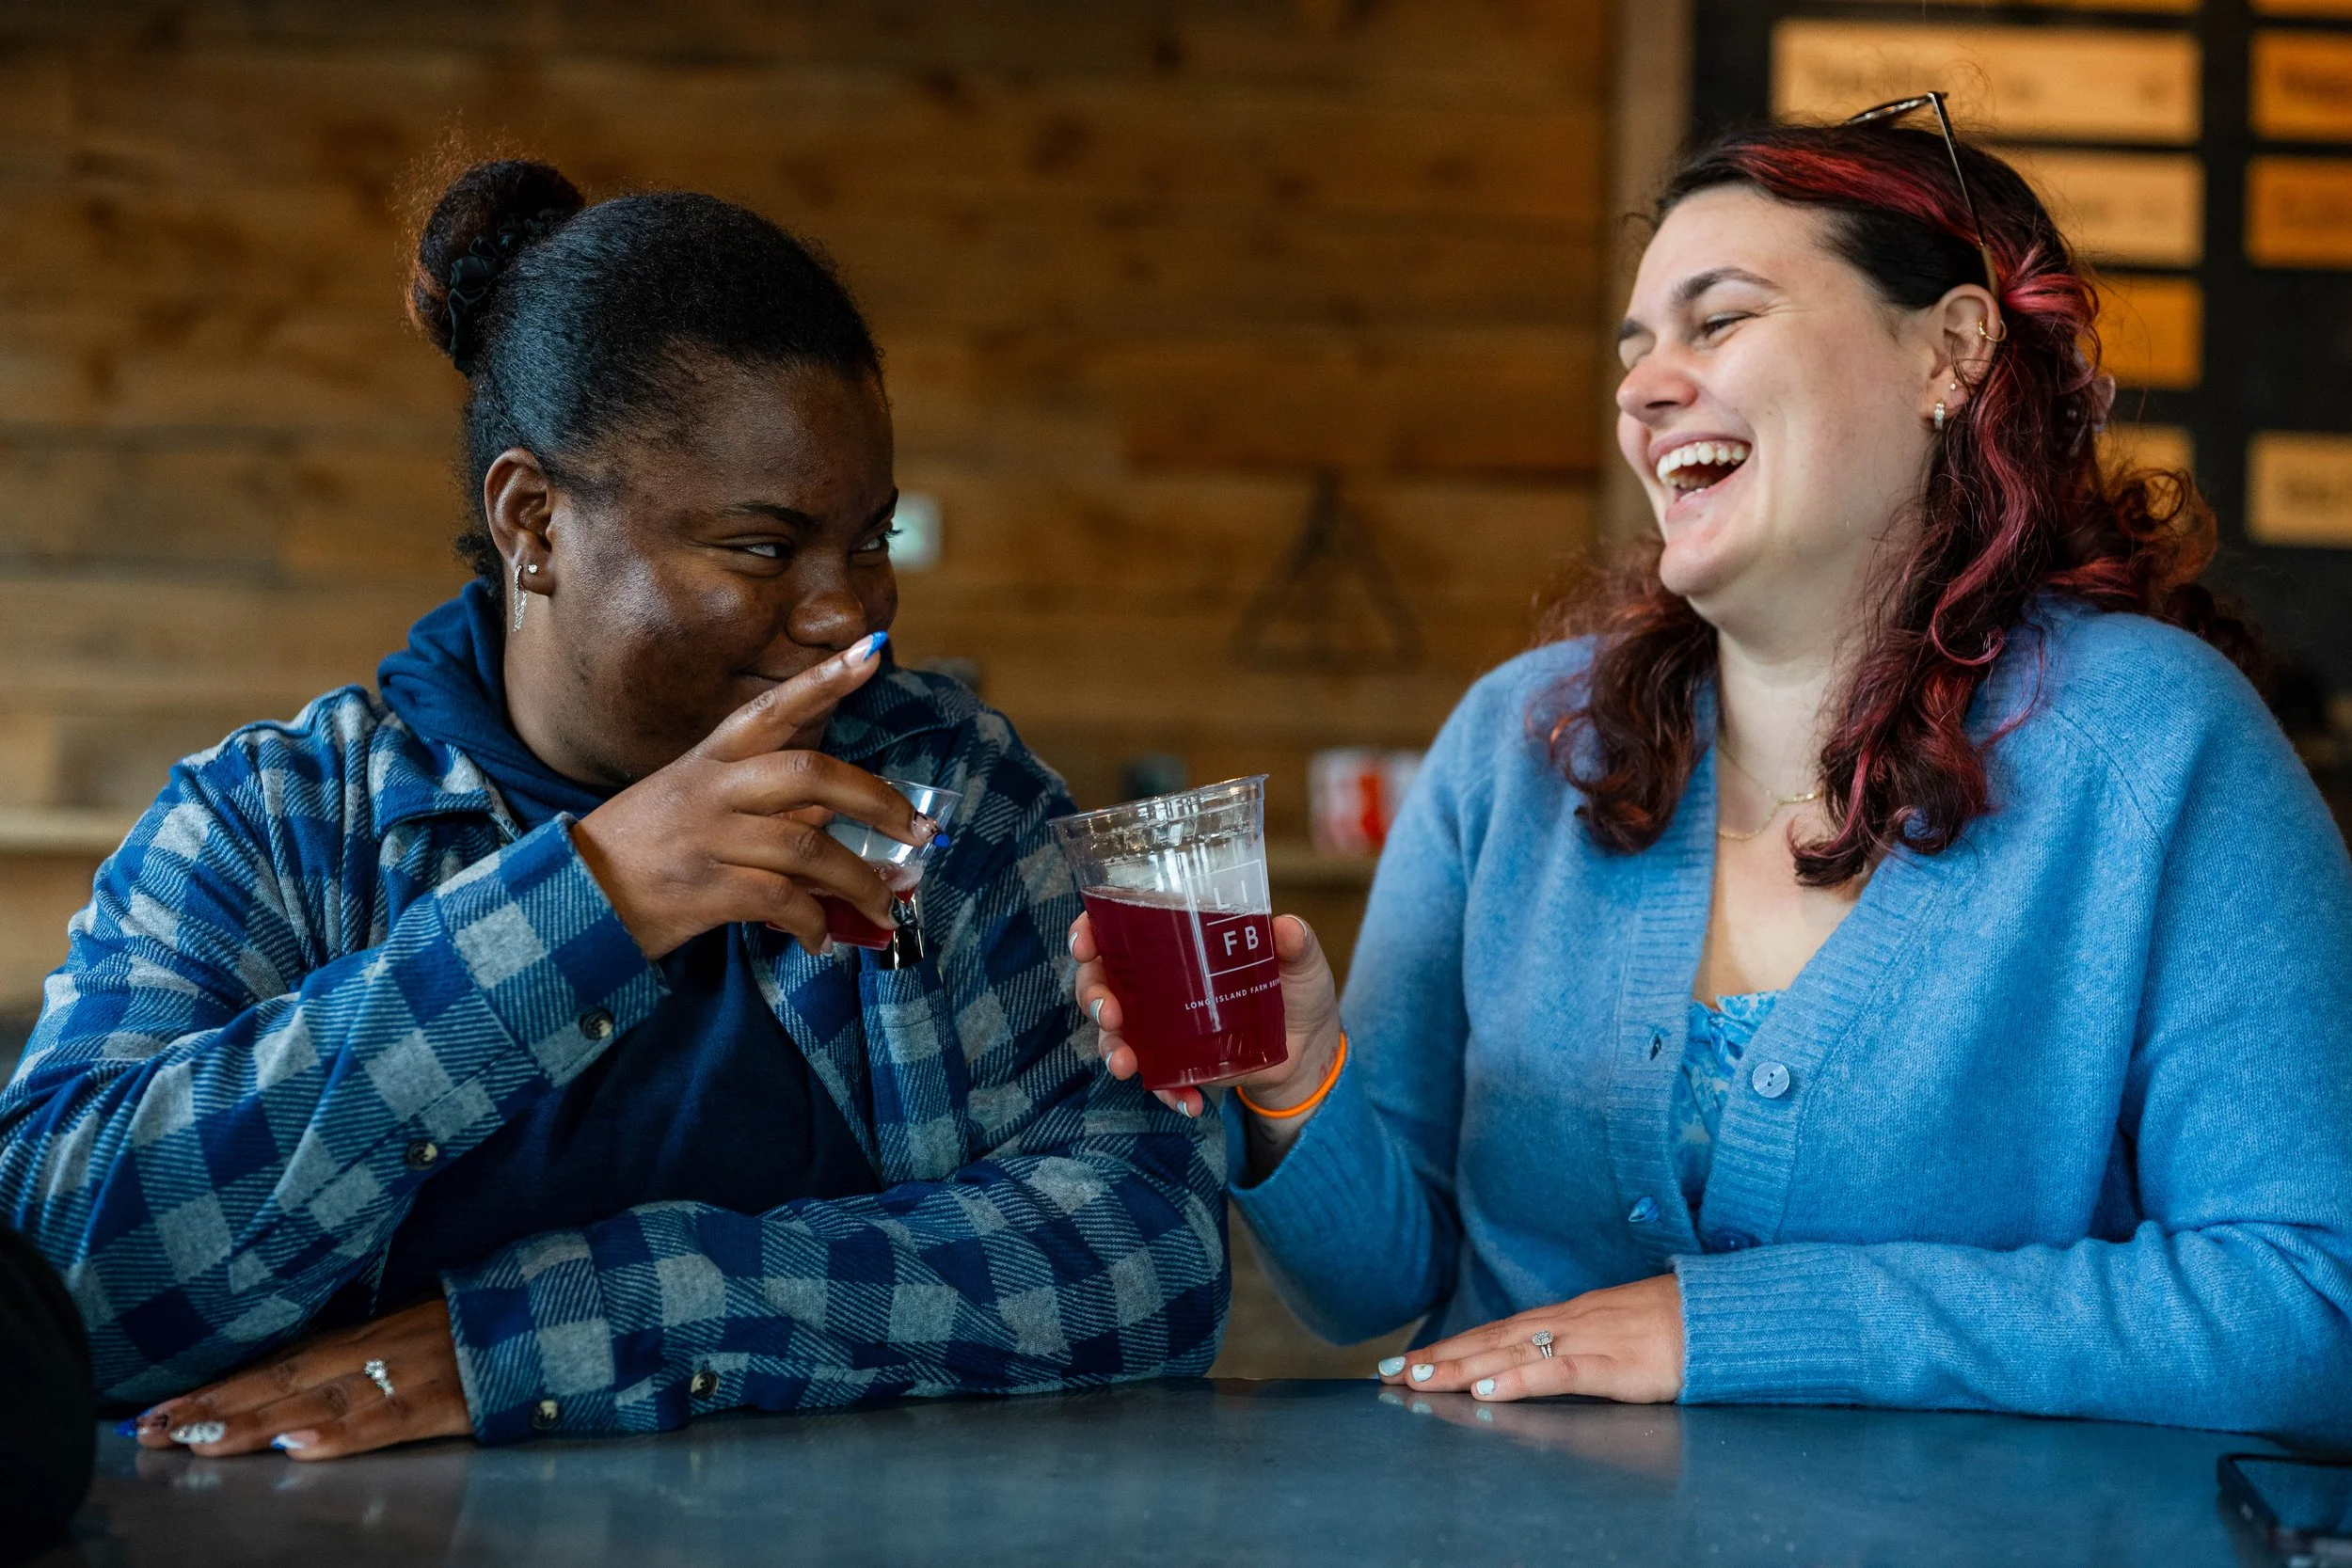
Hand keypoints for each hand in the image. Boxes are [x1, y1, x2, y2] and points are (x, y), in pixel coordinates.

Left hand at [128, 1298, 469, 1459]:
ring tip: (201, 1443)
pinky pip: (386, 1419)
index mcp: (363, 1336)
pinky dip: (342, 1434)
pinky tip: (300, 1448)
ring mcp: (406, 1374)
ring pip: (319, 1401)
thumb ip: (351, 1354)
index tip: (156, 1412)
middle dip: (214, 1408)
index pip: (273, 1364)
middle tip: (153, 1434)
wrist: (548, 1314)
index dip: (216, 1388)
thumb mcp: (402, 1331)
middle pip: (281, 1381)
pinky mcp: (443, 1400)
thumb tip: (284, 1386)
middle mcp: (374, 1351)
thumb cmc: (473, 1328)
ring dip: (256, 1424)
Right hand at [570, 633, 941, 959]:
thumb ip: (764, 805)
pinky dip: (813, 922)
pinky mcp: (704, 889)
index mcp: (710, 758)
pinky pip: (781, 900)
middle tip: (918, 831)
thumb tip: (835, 816)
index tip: (872, 651)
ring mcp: (707, 837)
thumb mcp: (696, 807)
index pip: (773, 708)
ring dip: (859, 880)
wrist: (569, 898)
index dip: (824, 679)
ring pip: (808, 845)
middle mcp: (711, 789)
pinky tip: (821, 940)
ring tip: (883, 906)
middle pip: (810, 774)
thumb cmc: (642, 850)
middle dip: (877, 800)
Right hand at [1069, 911, 1342, 1118]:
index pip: (1117, 925)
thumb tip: (1287, 929)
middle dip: (1093, 996)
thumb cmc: (1299, 990)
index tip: (1085, 946)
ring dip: (1112, 1049)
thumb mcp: (1302, 963)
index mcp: (1178, 939)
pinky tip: (1191, 1103)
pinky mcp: (1175, 1062)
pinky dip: (1167, 1093)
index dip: (1090, 932)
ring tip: (1126, 1066)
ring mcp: (1161, 1024)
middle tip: (1110, 1015)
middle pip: (1101, 979)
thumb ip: (1296, 944)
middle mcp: (1158, 979)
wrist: (1311, 1051)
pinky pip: (1156, 1080)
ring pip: (1114, 1033)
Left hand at [1375, 1275, 1684, 1404]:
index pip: (1495, 1332)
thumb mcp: (1611, 1334)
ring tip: (1420, 1380)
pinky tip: (1487, 1391)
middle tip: (1393, 1373)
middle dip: (1440, 1357)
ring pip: (1512, 1354)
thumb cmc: (1670, 1327)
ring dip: (1462, 1367)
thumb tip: (1534, 1360)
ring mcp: (1588, 1342)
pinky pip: (1558, 1374)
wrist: (1721, 1317)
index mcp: (1565, 1318)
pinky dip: (1519, 1381)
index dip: (1450, 1346)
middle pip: (1492, 1341)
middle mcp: (1566, 1324)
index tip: (1407, 1360)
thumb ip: (1573, 1345)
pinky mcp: (1614, 1366)